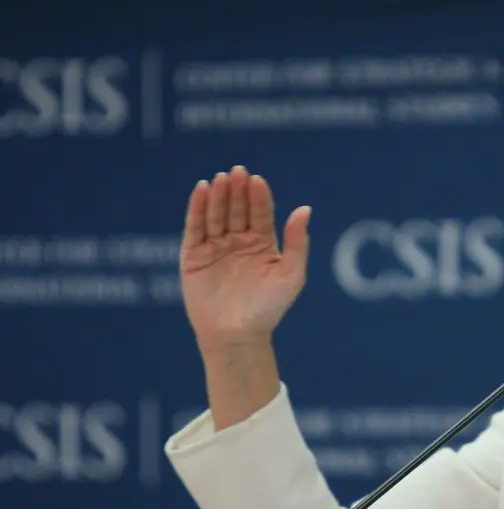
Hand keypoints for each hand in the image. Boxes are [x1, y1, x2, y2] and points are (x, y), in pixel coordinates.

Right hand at [179, 165, 310, 347]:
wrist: (238, 336)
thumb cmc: (269, 308)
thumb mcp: (291, 275)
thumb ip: (297, 242)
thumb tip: (305, 209)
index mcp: (262, 242)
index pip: (260, 212)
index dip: (259, 196)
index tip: (257, 180)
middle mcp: (239, 240)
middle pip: (238, 208)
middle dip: (238, 190)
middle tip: (238, 172)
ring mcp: (216, 246)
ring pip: (217, 214)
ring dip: (219, 196)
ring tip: (221, 179)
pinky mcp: (194, 255)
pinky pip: (195, 227)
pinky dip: (197, 208)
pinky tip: (202, 190)